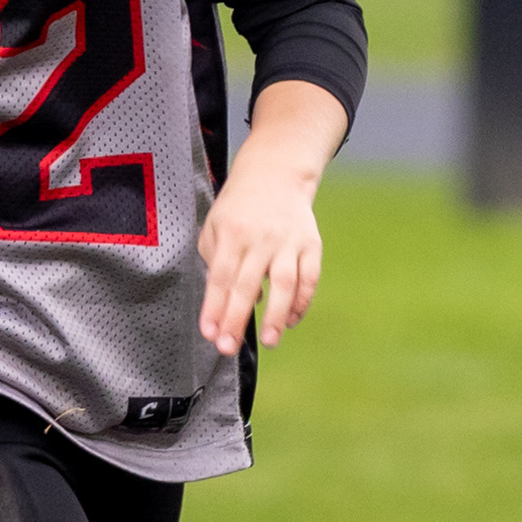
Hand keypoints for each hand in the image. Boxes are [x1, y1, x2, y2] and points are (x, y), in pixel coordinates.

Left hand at [197, 81, 345, 356]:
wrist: (275, 173)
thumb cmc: (238, 207)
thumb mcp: (214, 226)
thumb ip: (215, 263)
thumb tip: (229, 304)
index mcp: (231, 232)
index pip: (220, 276)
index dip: (214, 307)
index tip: (209, 334)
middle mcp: (260, 237)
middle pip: (247, 284)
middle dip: (236, 319)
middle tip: (228, 348)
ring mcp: (288, 241)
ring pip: (283, 283)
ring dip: (275, 315)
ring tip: (269, 342)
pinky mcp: (311, 243)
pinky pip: (310, 277)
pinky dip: (302, 301)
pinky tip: (291, 320)